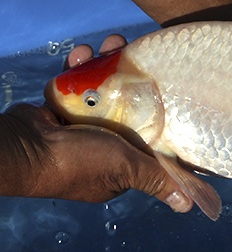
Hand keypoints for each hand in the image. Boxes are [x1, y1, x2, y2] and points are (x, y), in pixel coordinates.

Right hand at [0, 35, 192, 211]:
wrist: (21, 147)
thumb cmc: (78, 162)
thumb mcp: (127, 169)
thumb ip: (158, 180)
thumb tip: (189, 207)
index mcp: (120, 168)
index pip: (149, 140)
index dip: (160, 116)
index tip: (167, 89)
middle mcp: (101, 150)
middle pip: (127, 109)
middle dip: (132, 81)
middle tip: (134, 52)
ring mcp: (78, 130)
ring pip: (102, 92)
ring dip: (105, 66)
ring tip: (110, 44)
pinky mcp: (58, 113)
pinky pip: (76, 86)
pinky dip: (78, 69)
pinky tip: (83, 53)